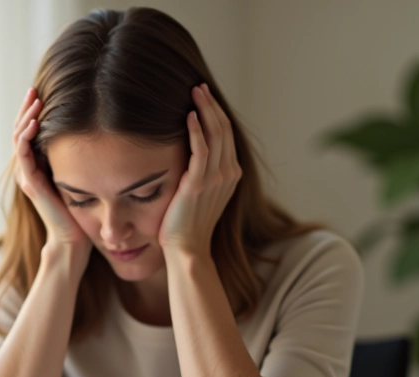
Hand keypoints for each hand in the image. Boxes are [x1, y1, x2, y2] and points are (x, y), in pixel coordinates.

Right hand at [13, 88, 90, 251]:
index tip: (41, 93)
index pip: (29, 132)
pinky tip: (35, 123)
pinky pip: (24, 155)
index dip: (32, 112)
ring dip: (25, 118)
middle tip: (33, 89)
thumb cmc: (79, 209)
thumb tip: (87, 131)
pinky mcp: (31, 184)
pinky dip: (26, 137)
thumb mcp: (76, 174)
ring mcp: (27, 176)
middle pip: (20, 131)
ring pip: (19, 140)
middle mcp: (28, 169)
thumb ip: (73, 157)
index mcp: (37, 165)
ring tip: (34, 100)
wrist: (73, 238)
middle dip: (26, 109)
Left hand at [158, 83, 242, 257]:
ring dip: (205, 110)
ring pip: (215, 135)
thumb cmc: (187, 222)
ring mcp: (216, 179)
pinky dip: (197, 130)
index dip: (217, 113)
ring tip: (194, 92)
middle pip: (224, 129)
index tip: (204, 97)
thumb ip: (202, 171)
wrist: (187, 248)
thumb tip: (192, 151)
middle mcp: (228, 174)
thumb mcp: (201, 192)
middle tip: (199, 86)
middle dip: (212, 105)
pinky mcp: (198, 184)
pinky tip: (189, 115)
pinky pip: (201, 150)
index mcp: (232, 174)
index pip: (227, 135)